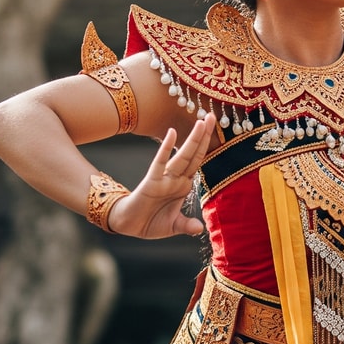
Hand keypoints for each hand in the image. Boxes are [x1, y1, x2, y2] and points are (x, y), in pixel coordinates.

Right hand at [109, 117, 215, 238]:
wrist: (128, 226)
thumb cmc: (150, 222)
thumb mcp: (174, 226)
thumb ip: (186, 225)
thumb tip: (199, 228)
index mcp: (183, 185)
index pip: (198, 162)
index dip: (207, 146)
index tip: (215, 129)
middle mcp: (176, 179)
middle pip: (194, 154)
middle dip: (204, 136)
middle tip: (212, 115)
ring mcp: (165, 179)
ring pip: (182, 156)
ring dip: (192, 139)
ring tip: (201, 122)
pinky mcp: (151, 182)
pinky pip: (160, 163)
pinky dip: (166, 148)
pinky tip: (172, 133)